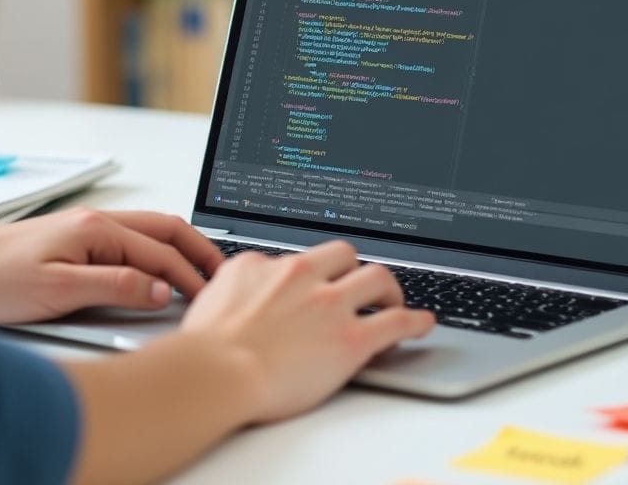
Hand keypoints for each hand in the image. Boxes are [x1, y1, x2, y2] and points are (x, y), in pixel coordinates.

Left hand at [0, 208, 222, 324]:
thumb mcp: (58, 290)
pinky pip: (131, 241)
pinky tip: (159, 271)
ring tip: (200, 275)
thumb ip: (115, 286)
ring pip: (150, 232)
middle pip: (166, 229)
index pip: (161, 251)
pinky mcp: (75, 241)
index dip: (190, 278)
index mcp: (96, 229)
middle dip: (199, 252)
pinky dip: (156, 253)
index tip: (209, 300)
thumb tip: (159, 289)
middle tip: (222, 278)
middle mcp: (95, 221)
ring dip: (180, 250)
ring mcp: (85, 229)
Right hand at [180, 241, 434, 422]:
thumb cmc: (205, 347)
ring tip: (393, 302)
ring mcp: (330, 305)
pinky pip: (397, 321)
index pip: (300, 258)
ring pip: (377, 278)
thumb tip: (240, 290)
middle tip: (360, 286)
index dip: (313, 273)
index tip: (319, 281)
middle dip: (354, 269)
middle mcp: (302, 275)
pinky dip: (415, 321)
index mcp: (266, 264)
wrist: (216, 371)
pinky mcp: (351, 339)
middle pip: (345, 255)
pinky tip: (421, 323)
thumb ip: (234, 285)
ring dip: (389, 290)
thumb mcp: (211, 296)